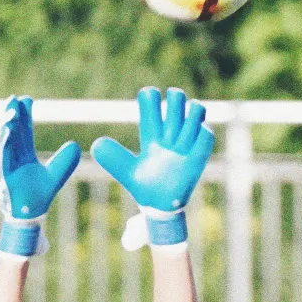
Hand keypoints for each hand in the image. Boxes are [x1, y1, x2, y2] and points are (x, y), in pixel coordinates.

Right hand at [0, 96, 79, 255]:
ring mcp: (10, 164)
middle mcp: (15, 157)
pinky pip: (5, 156)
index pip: (24, 131)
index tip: (27, 99)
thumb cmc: (39, 196)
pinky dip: (6, 143)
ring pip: (6, 141)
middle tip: (14, 97)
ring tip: (11, 110)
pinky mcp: (7, 174)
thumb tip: (75, 145)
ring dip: (7, 125)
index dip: (25, 116)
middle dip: (12, 115)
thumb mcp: (56, 175)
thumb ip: (65, 161)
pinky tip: (9, 130)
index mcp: (25, 155)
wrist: (30, 214)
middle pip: (12, 132)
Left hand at [91, 87, 213, 246]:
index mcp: (151, 131)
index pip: (150, 99)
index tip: (150, 108)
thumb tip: (96, 144)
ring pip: (195, 107)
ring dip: (187, 123)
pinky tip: (189, 149)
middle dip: (173, 104)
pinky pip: (206, 130)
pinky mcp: (201, 149)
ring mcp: (188, 138)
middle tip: (167, 131)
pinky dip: (199, 135)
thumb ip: (113, 158)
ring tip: (179, 143)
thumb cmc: (145, 187)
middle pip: (176, 95)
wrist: (164, 206)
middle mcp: (170, 130)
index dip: (150, 96)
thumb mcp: (127, 173)